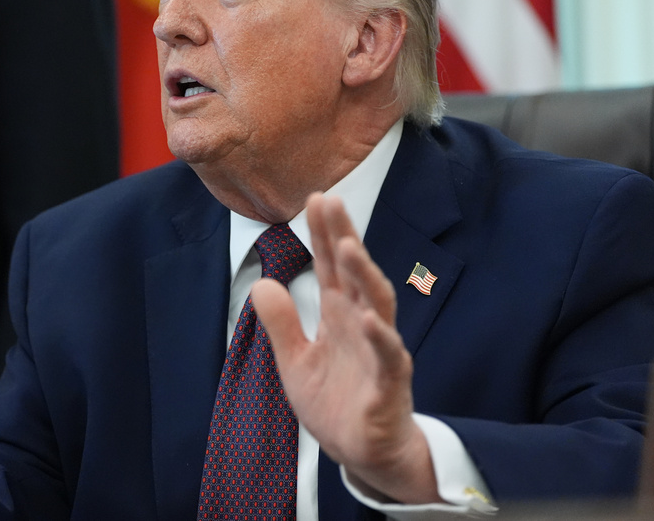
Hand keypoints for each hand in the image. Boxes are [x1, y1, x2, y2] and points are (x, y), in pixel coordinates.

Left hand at [251, 193, 440, 503]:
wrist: (362, 455)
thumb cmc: (335, 404)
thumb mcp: (294, 361)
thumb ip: (281, 323)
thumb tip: (263, 283)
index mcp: (339, 316)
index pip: (330, 267)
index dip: (322, 234)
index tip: (316, 197)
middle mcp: (362, 325)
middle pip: (355, 273)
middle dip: (343, 235)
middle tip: (330, 199)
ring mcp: (379, 351)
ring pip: (377, 304)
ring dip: (364, 274)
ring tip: (348, 245)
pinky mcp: (390, 384)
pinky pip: (389, 357)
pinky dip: (381, 338)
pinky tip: (368, 319)